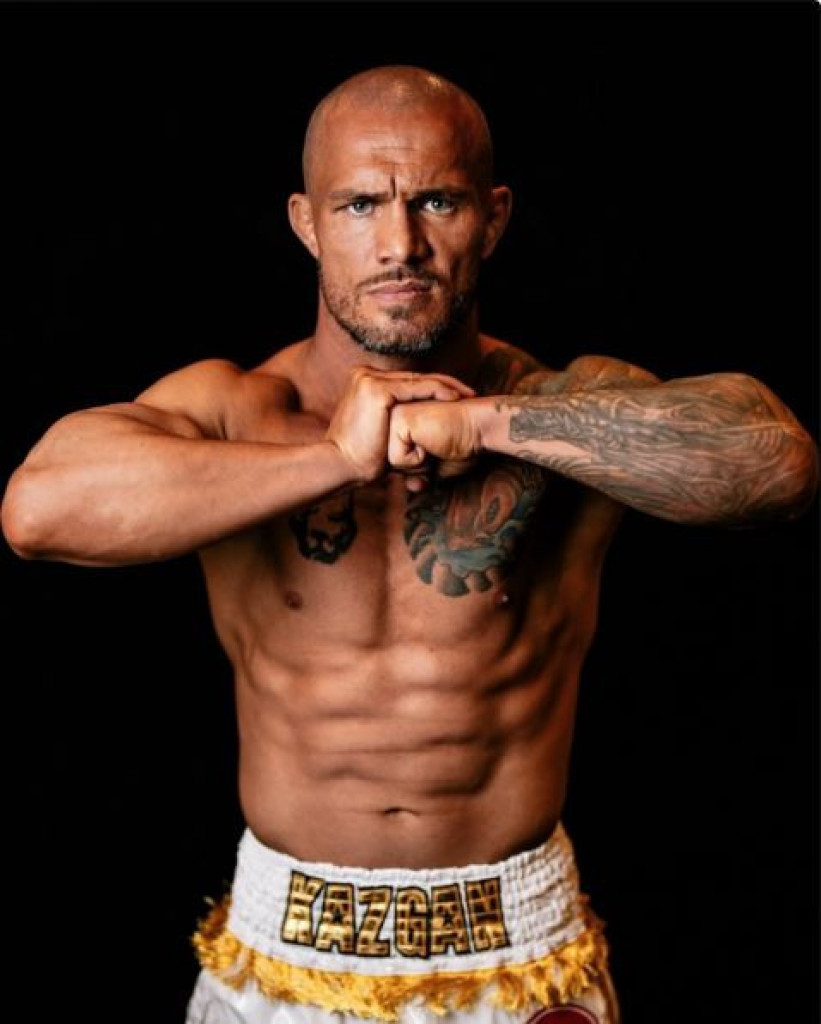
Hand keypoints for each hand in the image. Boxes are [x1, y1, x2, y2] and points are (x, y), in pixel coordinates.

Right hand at [326, 368, 474, 483]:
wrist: (341, 466)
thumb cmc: (361, 459)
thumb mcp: (381, 434)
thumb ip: (397, 425)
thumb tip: (418, 438)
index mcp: (364, 380)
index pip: (407, 380)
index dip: (433, 386)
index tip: (457, 396)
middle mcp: (365, 374)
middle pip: (415, 376)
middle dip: (445, 384)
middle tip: (470, 393)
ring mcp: (369, 379)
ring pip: (419, 380)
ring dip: (448, 386)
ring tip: (470, 395)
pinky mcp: (377, 389)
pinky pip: (417, 387)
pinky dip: (440, 391)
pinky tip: (457, 398)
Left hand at [388, 399, 486, 483]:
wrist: (479, 426)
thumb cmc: (463, 443)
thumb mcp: (437, 465)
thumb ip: (421, 476)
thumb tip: (411, 488)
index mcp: (400, 423)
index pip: (396, 462)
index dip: (420, 467)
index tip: (439, 447)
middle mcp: (394, 416)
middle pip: (391, 463)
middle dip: (419, 466)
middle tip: (439, 445)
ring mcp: (394, 415)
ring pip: (392, 463)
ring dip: (419, 463)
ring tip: (436, 441)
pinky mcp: (399, 421)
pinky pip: (398, 459)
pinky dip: (419, 458)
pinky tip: (433, 439)